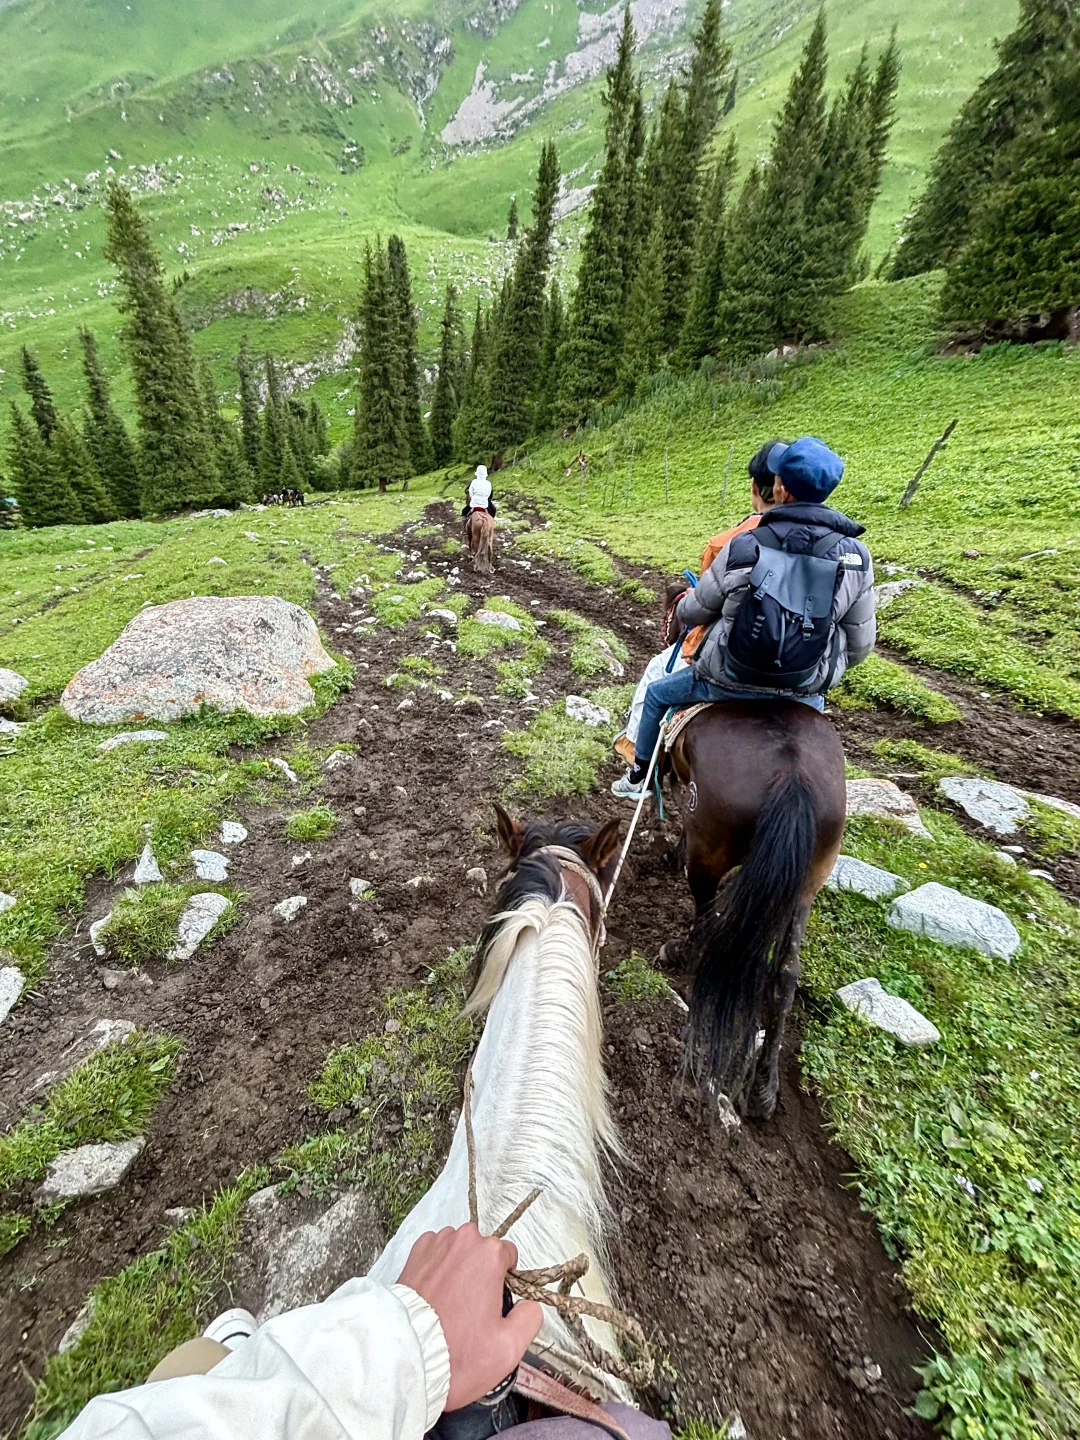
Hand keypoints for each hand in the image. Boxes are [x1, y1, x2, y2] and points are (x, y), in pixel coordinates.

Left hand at [397, 1224, 542, 1411]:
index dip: (505, 1283)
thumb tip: (529, 1304)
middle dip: (481, 1274)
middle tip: (470, 1312)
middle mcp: (463, 1240)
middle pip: (482, 1251)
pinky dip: (437, 1269)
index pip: (508, 1257)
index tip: (493, 1307)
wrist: (406, 1359)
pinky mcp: (413, 1255)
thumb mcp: (509, 1347)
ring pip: (458, 1251)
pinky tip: (433, 1297)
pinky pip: (435, 1253)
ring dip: (458, 1270)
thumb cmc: (458, 1354)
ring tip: (448, 1306)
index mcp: (489, 1254)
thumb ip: (531, 1317)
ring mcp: (435, 1244)